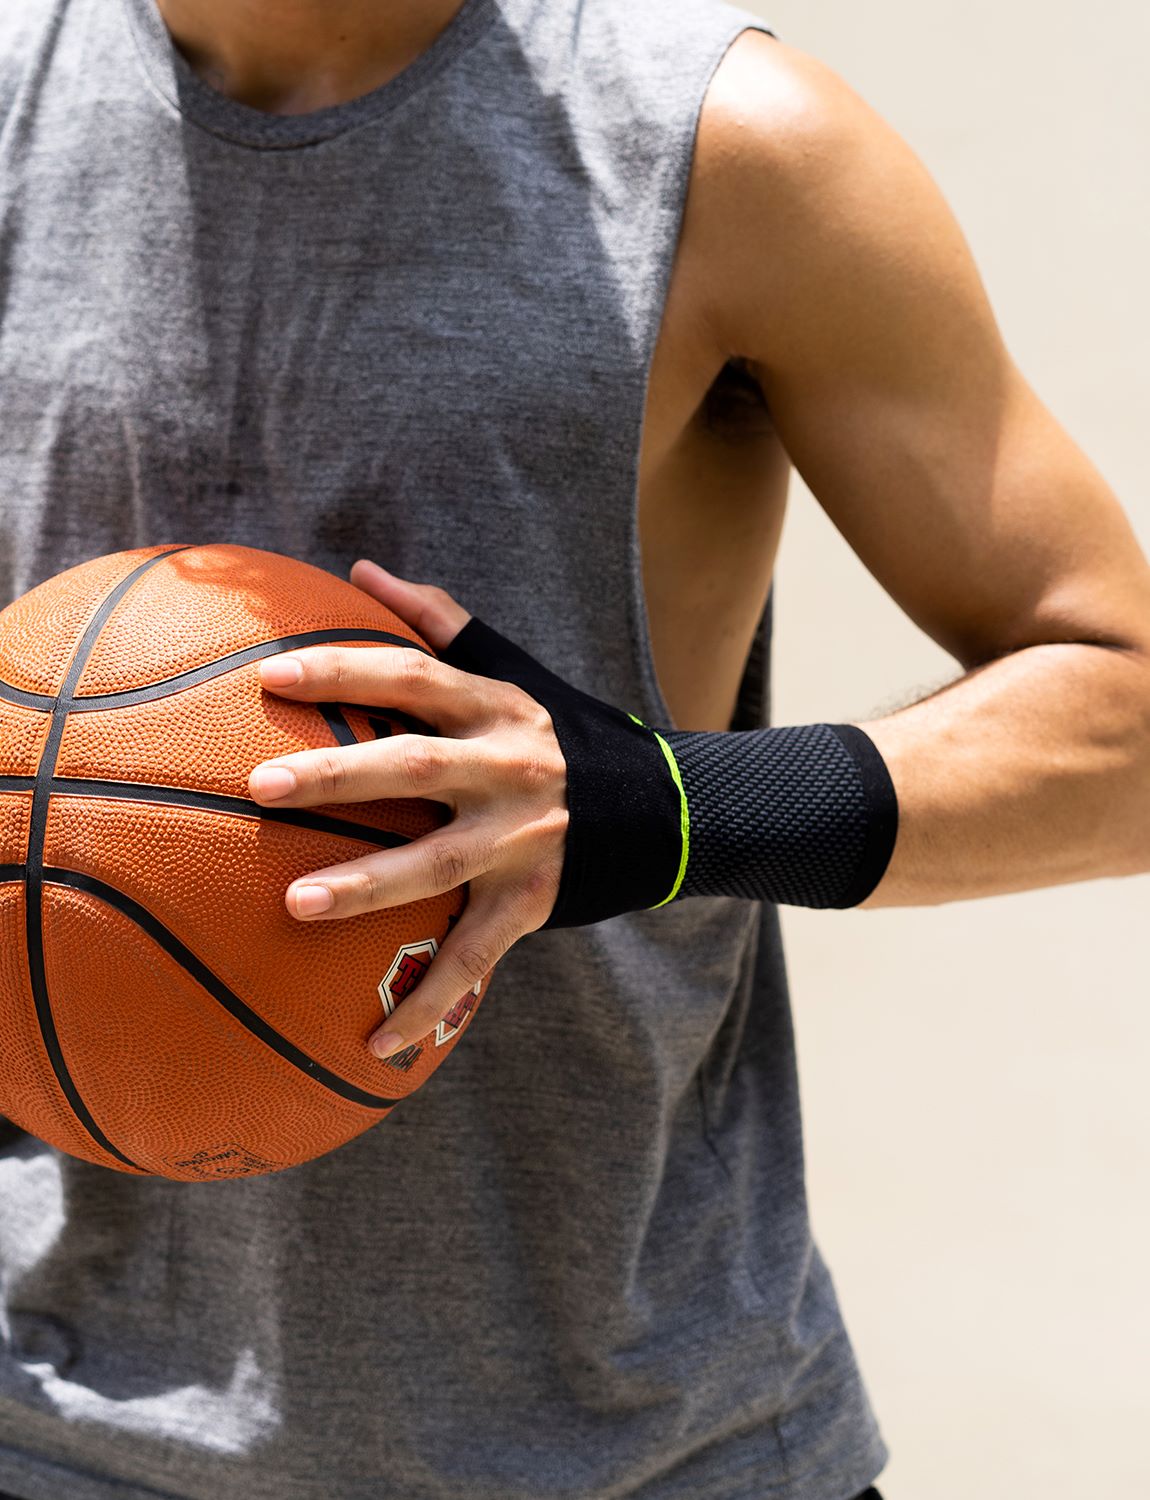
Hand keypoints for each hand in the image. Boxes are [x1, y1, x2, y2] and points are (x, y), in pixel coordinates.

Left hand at [247, 558, 567, 1060]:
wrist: (668, 810)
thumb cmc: (568, 734)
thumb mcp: (515, 672)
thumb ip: (441, 623)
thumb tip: (362, 571)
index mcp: (498, 708)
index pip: (414, 676)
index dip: (345, 670)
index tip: (272, 676)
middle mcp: (510, 769)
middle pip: (415, 766)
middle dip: (339, 775)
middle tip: (262, 785)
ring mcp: (524, 840)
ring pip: (438, 865)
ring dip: (367, 886)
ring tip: (295, 904)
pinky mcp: (534, 902)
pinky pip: (477, 958)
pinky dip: (432, 1001)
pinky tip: (378, 1042)